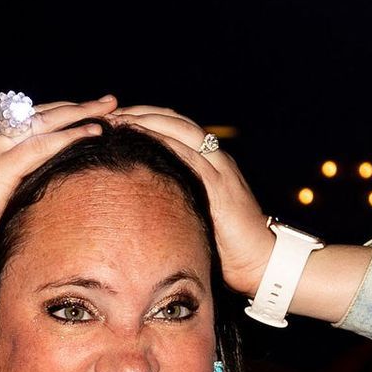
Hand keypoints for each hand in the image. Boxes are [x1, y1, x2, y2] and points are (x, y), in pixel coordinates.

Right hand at [0, 97, 119, 289]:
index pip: (21, 122)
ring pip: (45, 121)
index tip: (75, 116)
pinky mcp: (0, 167)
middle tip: (104, 101)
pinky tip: (94, 132)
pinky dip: (72, 136)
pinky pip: (44, 145)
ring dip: (80, 113)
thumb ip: (0, 192)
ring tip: (110, 108)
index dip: (51, 118)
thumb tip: (23, 200)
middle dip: (72, 106)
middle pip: (37, 113)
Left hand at [111, 105, 271, 295]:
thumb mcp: (200, 213)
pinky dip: (166, 143)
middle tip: (111, 112)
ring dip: (150, 122)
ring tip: (120, 120)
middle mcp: (217, 158)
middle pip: (177, 121)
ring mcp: (220, 169)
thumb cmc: (229, 244)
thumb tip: (147, 200)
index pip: (177, 128)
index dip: (148, 118)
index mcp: (212, 162)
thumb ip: (181, 197)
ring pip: (183, 131)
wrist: (260, 259)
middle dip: (143, 112)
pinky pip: (190, 156)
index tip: (119, 118)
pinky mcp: (220, 185)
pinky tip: (143, 139)